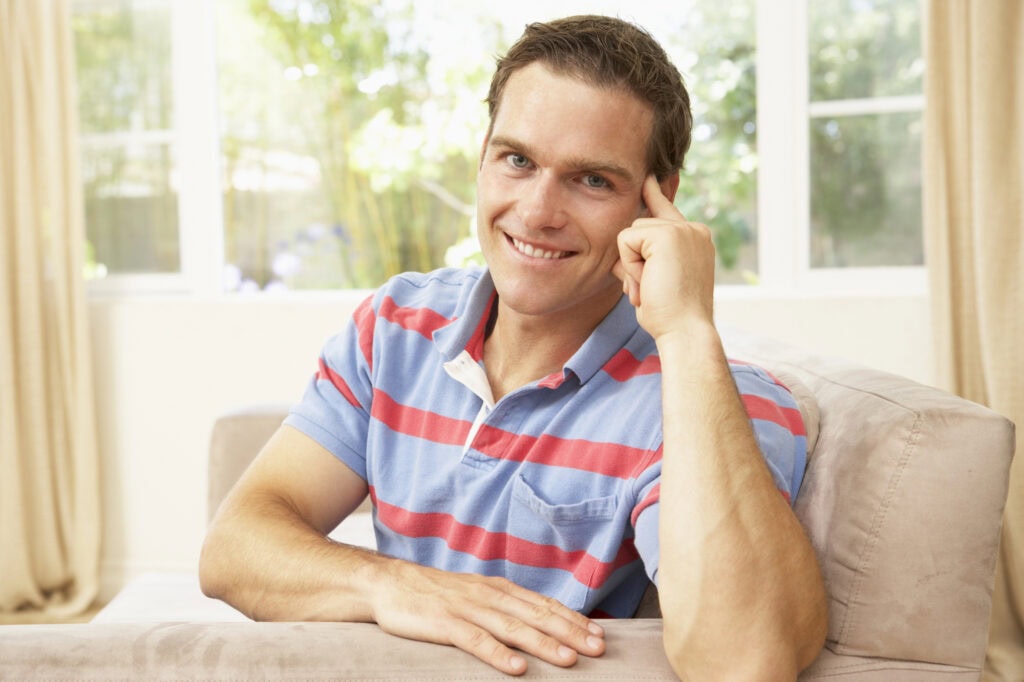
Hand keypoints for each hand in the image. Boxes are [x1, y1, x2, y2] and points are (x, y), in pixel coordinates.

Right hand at [369, 560, 605, 675]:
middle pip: (536, 615)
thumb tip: (538, 624)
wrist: (390, 584)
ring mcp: (467, 609)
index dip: (572, 619)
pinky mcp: (445, 623)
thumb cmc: (436, 595)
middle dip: (570, 633)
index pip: (543, 604)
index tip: (598, 634)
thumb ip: (504, 608)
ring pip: (512, 627)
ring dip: (543, 644)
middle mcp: (489, 595)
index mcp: (499, 589)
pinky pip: (475, 641)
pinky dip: (497, 654)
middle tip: (598, 649)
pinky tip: (516, 667)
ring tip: (568, 660)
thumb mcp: (476, 596)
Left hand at [612, 175, 716, 339]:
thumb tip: (625, 239)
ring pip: (631, 233)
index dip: (655, 194)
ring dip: (631, 265)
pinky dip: (629, 265)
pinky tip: (648, 281)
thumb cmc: (670, 315)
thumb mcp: (658, 279)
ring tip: (652, 287)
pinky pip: (626, 240)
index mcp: (695, 238)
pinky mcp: (668, 234)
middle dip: (633, 260)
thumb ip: (646, 257)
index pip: (667, 210)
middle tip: (650, 289)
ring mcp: (682, 230)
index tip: (649, 177)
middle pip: (639, 225)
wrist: (685, 330)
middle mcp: (693, 230)